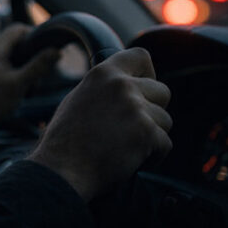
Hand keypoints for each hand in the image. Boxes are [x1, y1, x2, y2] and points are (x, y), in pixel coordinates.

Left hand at [0, 24, 59, 166]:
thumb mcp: (20, 83)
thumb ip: (39, 66)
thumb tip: (56, 51)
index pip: (18, 30)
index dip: (35, 36)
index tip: (47, 51)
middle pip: (17, 46)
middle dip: (32, 59)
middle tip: (40, 77)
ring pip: (13, 60)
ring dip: (26, 72)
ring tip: (30, 90)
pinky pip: (6, 71)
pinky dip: (16, 79)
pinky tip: (21, 95)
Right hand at [27, 47, 171, 200]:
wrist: (61, 171)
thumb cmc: (65, 143)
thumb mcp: (78, 100)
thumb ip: (104, 89)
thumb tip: (126, 86)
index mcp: (103, 74)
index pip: (141, 56)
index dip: (148, 74)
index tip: (143, 91)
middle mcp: (121, 85)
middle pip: (162, 92)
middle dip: (153, 112)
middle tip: (132, 130)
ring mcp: (135, 108)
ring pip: (165, 120)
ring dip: (152, 137)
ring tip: (125, 149)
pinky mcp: (146, 132)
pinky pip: (165, 144)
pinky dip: (153, 157)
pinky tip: (130, 161)